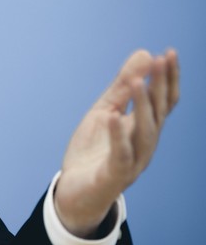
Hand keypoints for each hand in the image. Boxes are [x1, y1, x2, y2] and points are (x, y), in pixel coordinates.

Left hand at [54, 49, 179, 236]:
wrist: (76, 191)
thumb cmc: (94, 150)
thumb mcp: (105, 111)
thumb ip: (122, 87)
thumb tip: (144, 53)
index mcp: (144, 128)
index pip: (164, 101)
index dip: (168, 78)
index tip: (169, 53)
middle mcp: (145, 144)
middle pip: (158, 113)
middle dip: (160, 86)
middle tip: (160, 60)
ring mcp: (133, 161)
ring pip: (145, 133)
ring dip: (142, 107)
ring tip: (136, 82)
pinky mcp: (115, 176)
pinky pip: (121, 155)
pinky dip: (118, 136)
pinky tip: (114, 117)